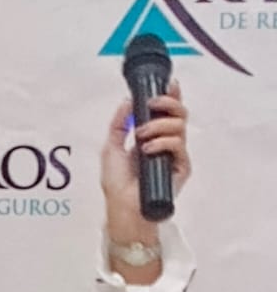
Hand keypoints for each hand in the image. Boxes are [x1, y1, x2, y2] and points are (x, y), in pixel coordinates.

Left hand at [100, 81, 190, 236]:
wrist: (122, 207)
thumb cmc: (117, 184)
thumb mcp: (110, 148)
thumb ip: (118, 124)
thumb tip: (128, 100)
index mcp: (153, 136)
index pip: (167, 111)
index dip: (171, 95)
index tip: (167, 84)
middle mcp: (166, 143)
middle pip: (179, 114)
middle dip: (168, 103)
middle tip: (152, 104)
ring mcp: (175, 155)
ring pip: (180, 126)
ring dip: (159, 125)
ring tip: (141, 136)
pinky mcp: (181, 167)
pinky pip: (178, 145)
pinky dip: (163, 142)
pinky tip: (148, 149)